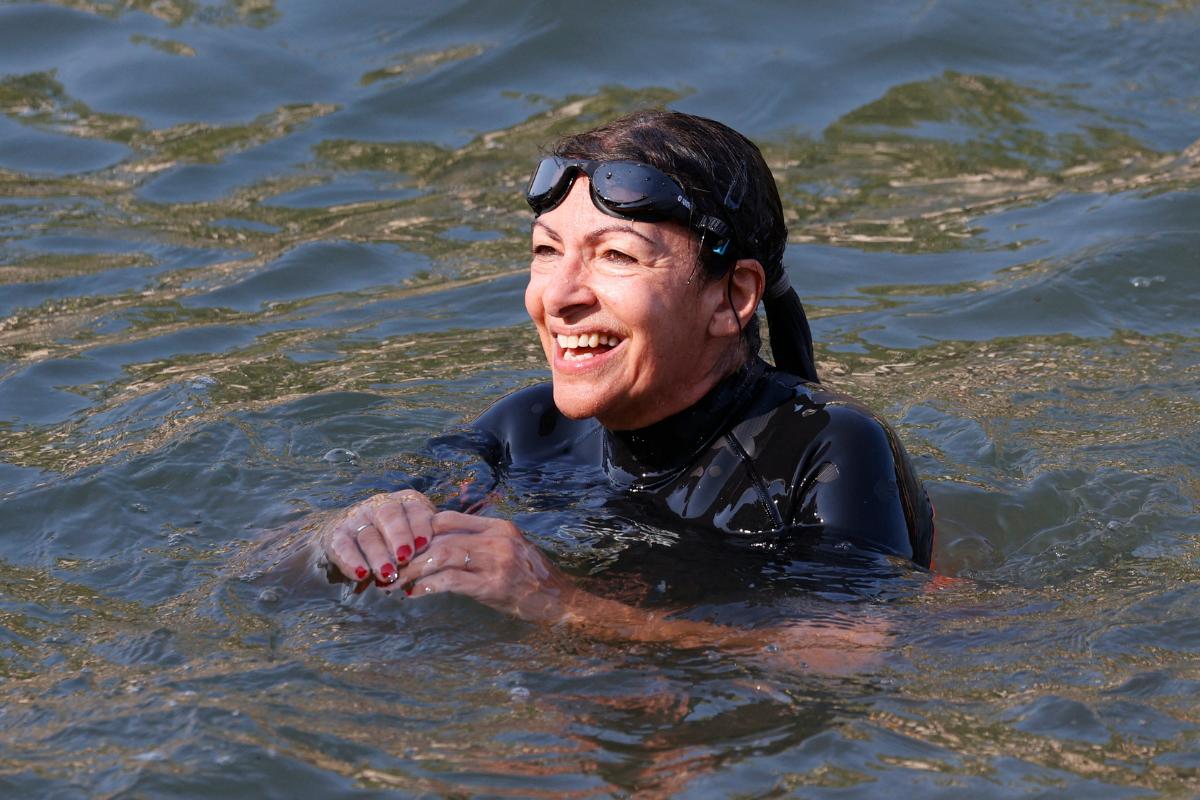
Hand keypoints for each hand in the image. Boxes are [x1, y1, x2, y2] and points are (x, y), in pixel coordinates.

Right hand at [320, 490, 436, 586]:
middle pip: (389, 516)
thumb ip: (428, 541)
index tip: (424, 543)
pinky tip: (361, 574)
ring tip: (387, 573)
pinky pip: (343, 545)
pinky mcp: (338, 534)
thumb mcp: (416, 534)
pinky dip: (351, 560)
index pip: (414, 509)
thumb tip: (447, 556)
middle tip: (405, 557)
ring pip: (368, 534)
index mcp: (405, 502)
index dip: (419, 525)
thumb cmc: (397, 540)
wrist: (351, 538)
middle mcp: (380, 506)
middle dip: (398, 536)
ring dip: (378, 555)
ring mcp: (357, 519)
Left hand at [394, 510, 576, 621]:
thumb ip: (480, 546)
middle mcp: (497, 538)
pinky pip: (451, 581)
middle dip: (408, 550)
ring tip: (393, 582)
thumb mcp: (509, 554)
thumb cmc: (533, 581)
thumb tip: (438, 549)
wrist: (562, 603)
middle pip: (440, 535)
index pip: (448, 518)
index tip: (399, 546)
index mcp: (498, 527)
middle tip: (386, 565)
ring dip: (412, 569)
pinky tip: (413, 595)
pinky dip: (428, 587)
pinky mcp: (494, 585)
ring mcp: (497, 560)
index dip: (419, 529)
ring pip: (441, 555)